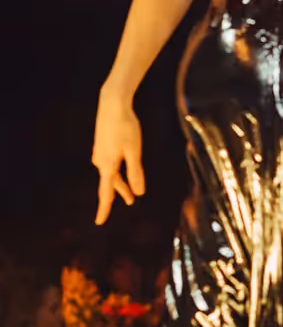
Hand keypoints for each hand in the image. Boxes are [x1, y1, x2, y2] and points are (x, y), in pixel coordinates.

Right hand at [92, 88, 145, 225]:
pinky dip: (117, 170)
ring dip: (120, 182)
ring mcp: (100, 152)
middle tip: (130, 202)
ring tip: (130, 192)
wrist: (112, 104)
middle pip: (110, 183)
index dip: (105, 208)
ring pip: (111, 173)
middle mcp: (100, 161)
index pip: (106, 192)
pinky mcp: (102, 145)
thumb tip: (138, 193)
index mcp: (107, 165)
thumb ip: (136, 172)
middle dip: (120, 193)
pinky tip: (122, 168)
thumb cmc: (126, 126)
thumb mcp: (134, 151)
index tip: (99, 222)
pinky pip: (109, 164)